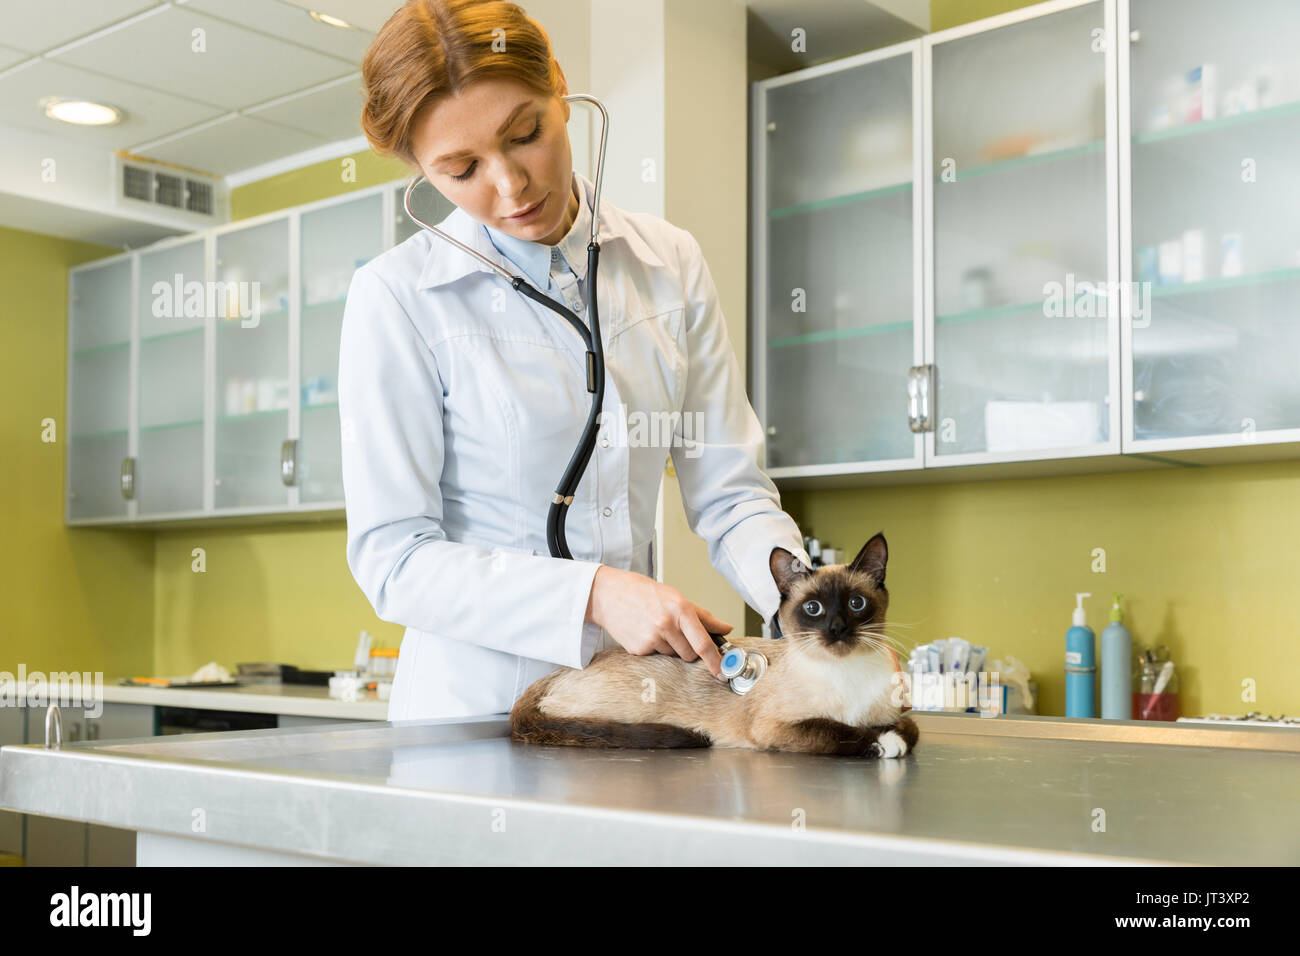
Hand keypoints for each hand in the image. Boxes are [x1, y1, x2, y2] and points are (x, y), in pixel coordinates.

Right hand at [585, 566, 730, 678]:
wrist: (607, 594)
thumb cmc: (642, 592)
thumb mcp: (675, 597)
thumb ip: (702, 616)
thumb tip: (726, 628)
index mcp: (680, 609)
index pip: (703, 643)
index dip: (715, 661)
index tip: (722, 673)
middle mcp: (666, 625)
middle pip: (690, 654)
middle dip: (688, 649)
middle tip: (676, 633)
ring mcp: (651, 639)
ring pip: (673, 655)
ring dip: (670, 647)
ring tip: (655, 627)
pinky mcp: (638, 650)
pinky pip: (656, 656)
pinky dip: (653, 647)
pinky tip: (643, 631)